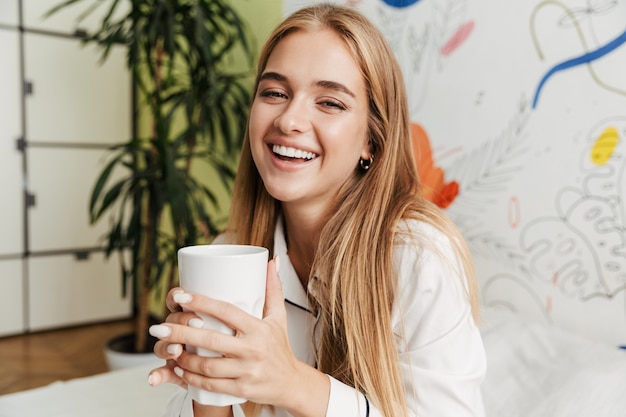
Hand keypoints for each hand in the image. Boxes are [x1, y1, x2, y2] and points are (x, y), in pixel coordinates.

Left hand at [148, 257, 328, 415]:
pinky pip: (211, 384)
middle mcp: (253, 349)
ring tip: (168, 348)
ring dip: (183, 357)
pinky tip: (179, 369)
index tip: (181, 296)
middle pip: (210, 339)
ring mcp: (247, 371)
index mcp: (259, 329)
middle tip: (159, 326)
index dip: (201, 302)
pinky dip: (191, 377)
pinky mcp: (242, 389)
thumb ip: (273, 289)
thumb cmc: (281, 348)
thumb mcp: (279, 317)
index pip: (226, 311)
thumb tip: (272, 260)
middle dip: (180, 332)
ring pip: (206, 365)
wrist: (292, 384)